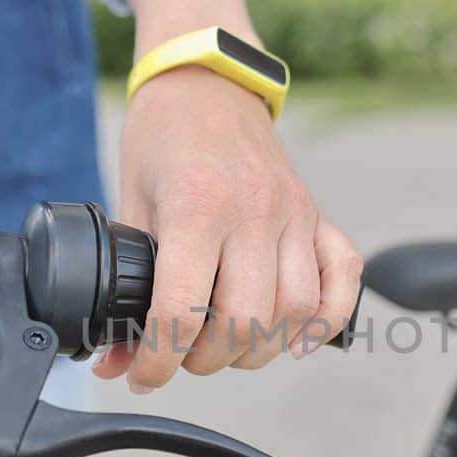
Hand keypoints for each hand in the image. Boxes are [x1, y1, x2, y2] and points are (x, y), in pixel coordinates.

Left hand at [92, 65, 362, 393]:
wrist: (207, 80)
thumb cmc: (162, 138)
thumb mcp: (130, 204)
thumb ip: (124, 281)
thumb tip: (112, 356)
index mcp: (197, 206)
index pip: (182, 311)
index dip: (157, 361)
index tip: (142, 377)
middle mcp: (254, 211)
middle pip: (245, 322)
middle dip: (208, 359)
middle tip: (184, 354)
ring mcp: (294, 212)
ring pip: (295, 311)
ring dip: (260, 347)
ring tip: (228, 344)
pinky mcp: (318, 214)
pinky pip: (344, 278)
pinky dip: (327, 318)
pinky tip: (297, 337)